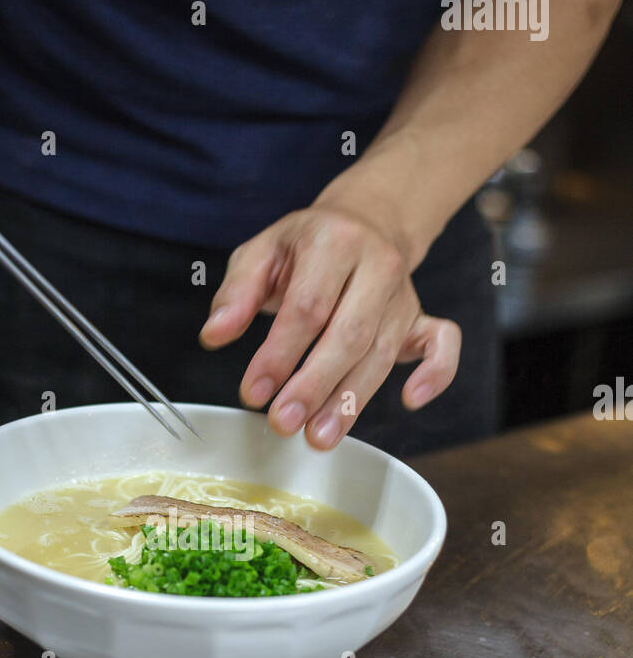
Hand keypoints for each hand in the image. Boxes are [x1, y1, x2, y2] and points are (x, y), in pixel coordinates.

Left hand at [200, 199, 460, 449]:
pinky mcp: (422, 317)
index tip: (254, 392)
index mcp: (334, 242)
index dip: (279, 354)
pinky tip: (410, 401)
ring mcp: (405, 295)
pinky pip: (443, 345)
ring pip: (382, 352)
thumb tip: (214, 335)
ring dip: (350, 400)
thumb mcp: (262, 252)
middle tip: (284, 422)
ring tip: (319, 436)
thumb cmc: (308, 245)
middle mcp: (377, 266)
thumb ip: (236, 293)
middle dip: (314, 385)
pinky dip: (436, 374)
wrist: (367, 221)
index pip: (307, 307)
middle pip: (348, 334)